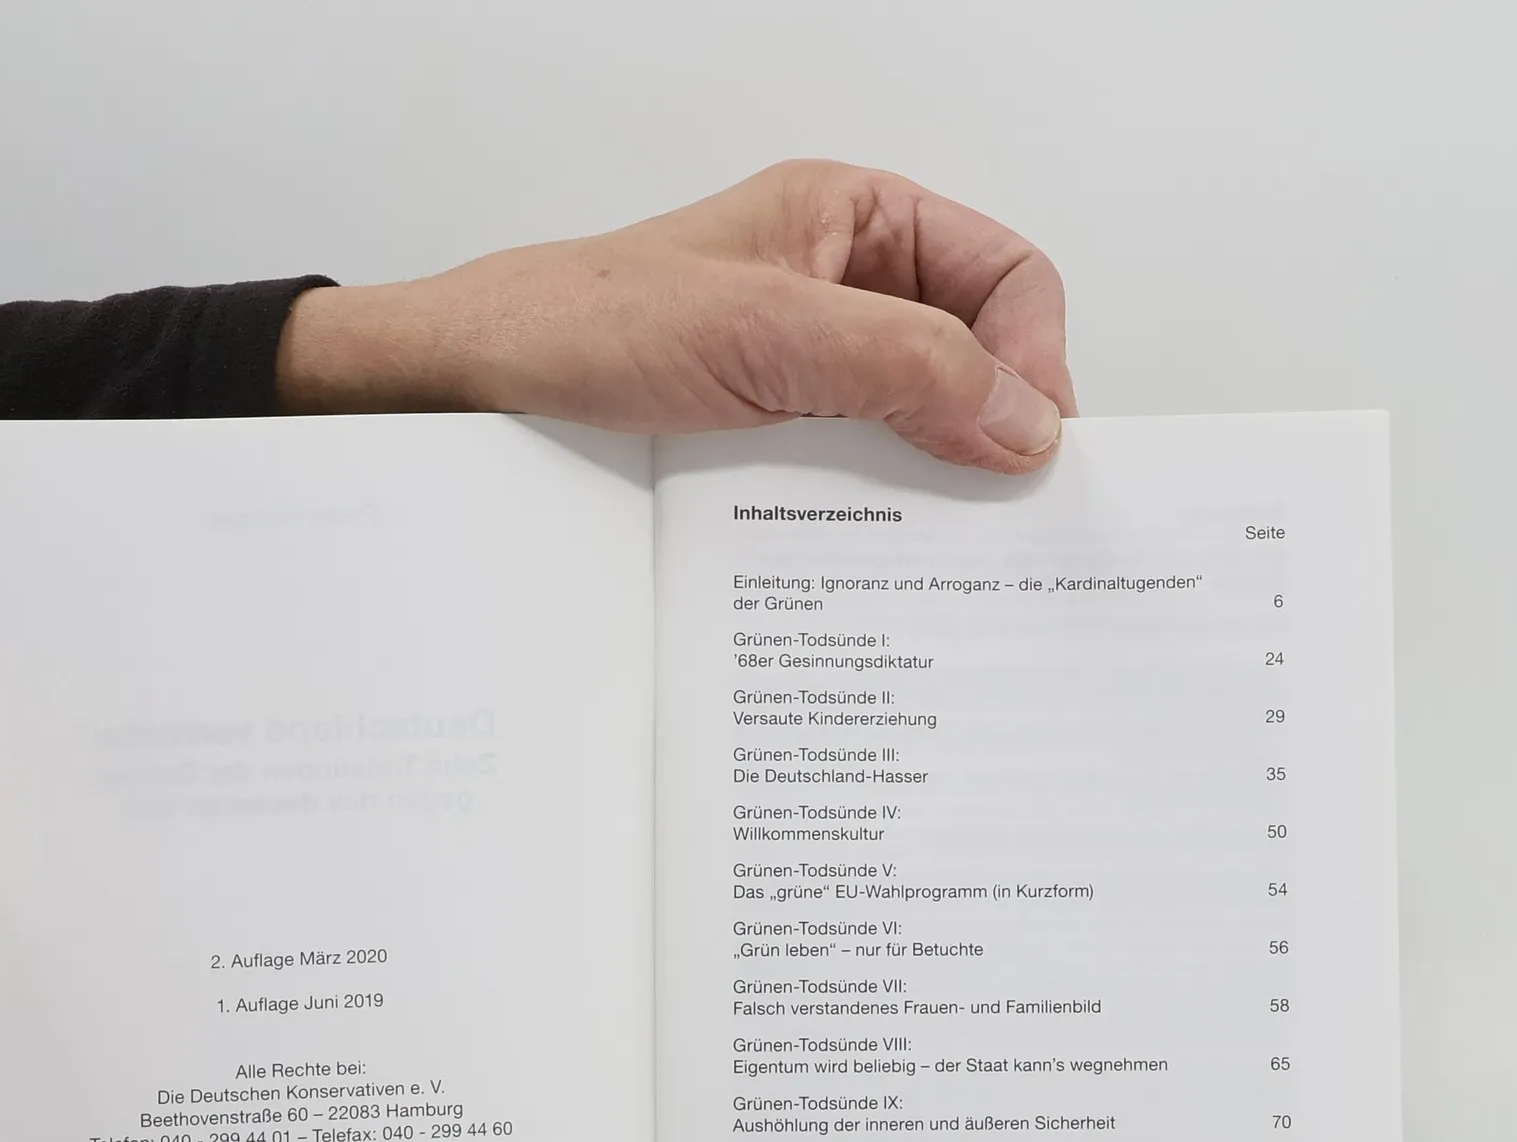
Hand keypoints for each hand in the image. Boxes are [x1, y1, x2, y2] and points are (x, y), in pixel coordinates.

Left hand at [277, 159, 1073, 471]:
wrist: (479, 388)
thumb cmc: (592, 325)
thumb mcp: (768, 333)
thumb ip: (906, 364)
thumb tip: (1025, 421)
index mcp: (857, 221)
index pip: (1004, 275)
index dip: (1036, 354)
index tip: (1033, 443)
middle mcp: (843, 289)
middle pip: (974, 353)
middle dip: (995, 424)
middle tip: (1002, 508)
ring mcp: (807, 365)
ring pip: (920, 421)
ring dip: (936, 476)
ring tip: (940, 536)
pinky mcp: (773, 431)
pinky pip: (858, 469)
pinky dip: (879, 506)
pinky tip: (875, 545)